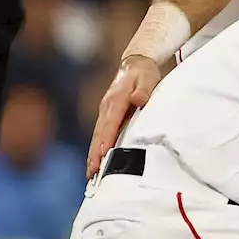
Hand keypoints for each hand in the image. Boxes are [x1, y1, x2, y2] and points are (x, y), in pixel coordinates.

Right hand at [86, 55, 161, 177]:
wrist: (135, 64)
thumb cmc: (144, 74)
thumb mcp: (147, 78)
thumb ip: (144, 90)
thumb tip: (138, 100)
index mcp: (116, 100)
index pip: (110, 122)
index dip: (106, 138)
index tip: (103, 154)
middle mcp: (106, 108)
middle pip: (99, 134)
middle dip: (95, 153)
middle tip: (92, 172)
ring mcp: (105, 113)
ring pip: (97, 137)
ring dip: (93, 155)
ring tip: (91, 174)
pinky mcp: (107, 118)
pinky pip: (100, 136)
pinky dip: (97, 150)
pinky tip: (96, 164)